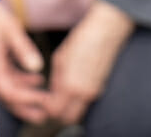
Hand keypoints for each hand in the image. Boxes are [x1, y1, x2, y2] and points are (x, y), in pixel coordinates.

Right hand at [0, 2, 50, 123]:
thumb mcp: (11, 29)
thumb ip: (23, 49)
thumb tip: (37, 67)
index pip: (7, 90)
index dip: (25, 98)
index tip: (42, 100)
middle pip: (7, 96)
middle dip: (26, 107)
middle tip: (45, 114)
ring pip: (9, 89)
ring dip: (26, 95)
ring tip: (45, 99)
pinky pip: (9, 78)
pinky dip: (23, 82)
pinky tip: (38, 79)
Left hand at [45, 1, 132, 124]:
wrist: (106, 32)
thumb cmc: (82, 40)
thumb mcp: (60, 58)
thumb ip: (56, 80)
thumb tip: (53, 93)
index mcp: (71, 85)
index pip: (55, 111)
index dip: (46, 108)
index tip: (43, 99)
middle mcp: (84, 93)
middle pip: (68, 119)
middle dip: (58, 114)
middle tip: (51, 101)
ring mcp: (95, 92)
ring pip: (79, 112)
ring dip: (69, 108)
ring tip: (61, 93)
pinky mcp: (101, 88)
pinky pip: (87, 103)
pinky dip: (78, 101)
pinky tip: (73, 86)